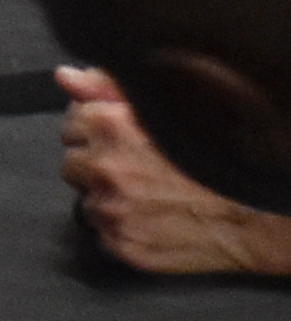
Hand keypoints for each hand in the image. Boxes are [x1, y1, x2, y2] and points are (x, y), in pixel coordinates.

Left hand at [55, 68, 290, 275]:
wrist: (254, 218)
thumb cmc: (215, 160)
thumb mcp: (165, 108)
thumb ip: (108, 87)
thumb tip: (66, 76)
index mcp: (110, 126)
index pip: (71, 126)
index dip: (95, 134)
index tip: (119, 143)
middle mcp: (105, 167)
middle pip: (72, 164)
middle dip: (96, 166)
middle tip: (136, 172)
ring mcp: (113, 209)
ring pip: (86, 200)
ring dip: (107, 198)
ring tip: (148, 197)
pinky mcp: (123, 244)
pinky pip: (102, 233)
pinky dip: (120, 227)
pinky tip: (151, 219)